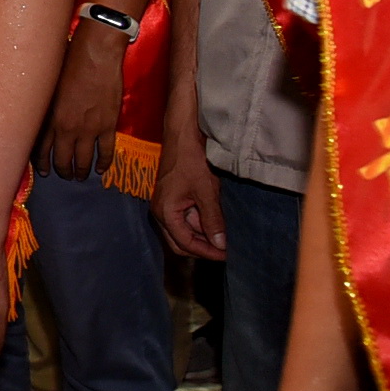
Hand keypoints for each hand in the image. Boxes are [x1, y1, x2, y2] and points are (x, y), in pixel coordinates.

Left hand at [44, 22, 127, 180]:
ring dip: (80, 171)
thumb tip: (43, 117)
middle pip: (62, 159)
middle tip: (62, 174)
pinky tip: (101, 169)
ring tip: (79, 176)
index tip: (42, 170)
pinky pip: (106, 151)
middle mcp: (68, 128)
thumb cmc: (68, 62)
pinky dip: (104, 163)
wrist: (96, 55)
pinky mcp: (108, 125)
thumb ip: (46, 105)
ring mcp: (90, 129)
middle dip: (61, 170)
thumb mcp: (49, 86)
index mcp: (50, 118)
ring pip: (83, 160)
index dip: (41, 163)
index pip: (42, 149)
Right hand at [152, 130, 228, 258]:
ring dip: (202, 236)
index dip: (207, 252)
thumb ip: (212, 220)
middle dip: (203, 248)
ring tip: (225, 237)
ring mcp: (165, 206)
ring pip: (183, 232)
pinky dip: (200, 224)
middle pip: (180, 243)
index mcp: (165, 212)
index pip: (185, 244)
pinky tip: (217, 223)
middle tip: (226, 250)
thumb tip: (220, 245)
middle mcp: (161, 213)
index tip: (228, 255)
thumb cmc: (192, 160)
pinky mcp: (172, 200)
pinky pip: (185, 220)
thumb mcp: (206, 191)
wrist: (182, 135)